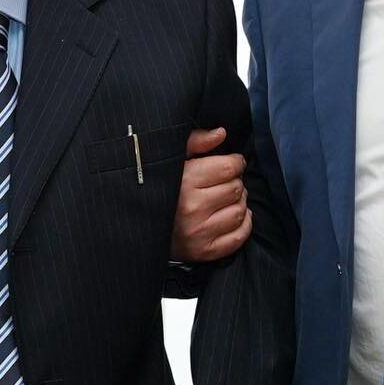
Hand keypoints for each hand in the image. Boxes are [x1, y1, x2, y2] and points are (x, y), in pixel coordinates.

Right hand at [171, 127, 251, 263]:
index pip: (229, 167)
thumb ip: (196, 141)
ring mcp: (199, 232)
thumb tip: (221, 133)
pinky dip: (242, 225)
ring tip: (224, 200)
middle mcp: (193, 208)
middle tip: (222, 183)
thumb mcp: (172, 158)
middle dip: (233, 182)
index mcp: (184, 181)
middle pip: (236, 188)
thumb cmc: (161, 188)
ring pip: (241, 211)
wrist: (141, 229)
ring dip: (238, 202)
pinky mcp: (204, 251)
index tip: (229, 164)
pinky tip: (230, 216)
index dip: (234, 162)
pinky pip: (239, 236)